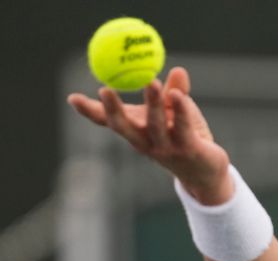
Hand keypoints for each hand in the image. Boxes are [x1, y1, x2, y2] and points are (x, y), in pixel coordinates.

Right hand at [67, 67, 232, 204]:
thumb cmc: (185, 139)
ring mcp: (166, 148)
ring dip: (153, 103)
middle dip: (112, 110)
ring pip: (155, 125)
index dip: (90, 111)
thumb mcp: (176, 113)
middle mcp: (146, 142)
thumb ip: (174, 92)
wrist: (206, 173)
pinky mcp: (188, 150)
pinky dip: (181, 110)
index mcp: (137, 132)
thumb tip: (178, 69)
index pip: (109, 122)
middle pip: (125, 127)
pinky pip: (182, 128)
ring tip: (151, 81)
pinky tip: (179, 95)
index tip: (72, 98)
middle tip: (104, 89)